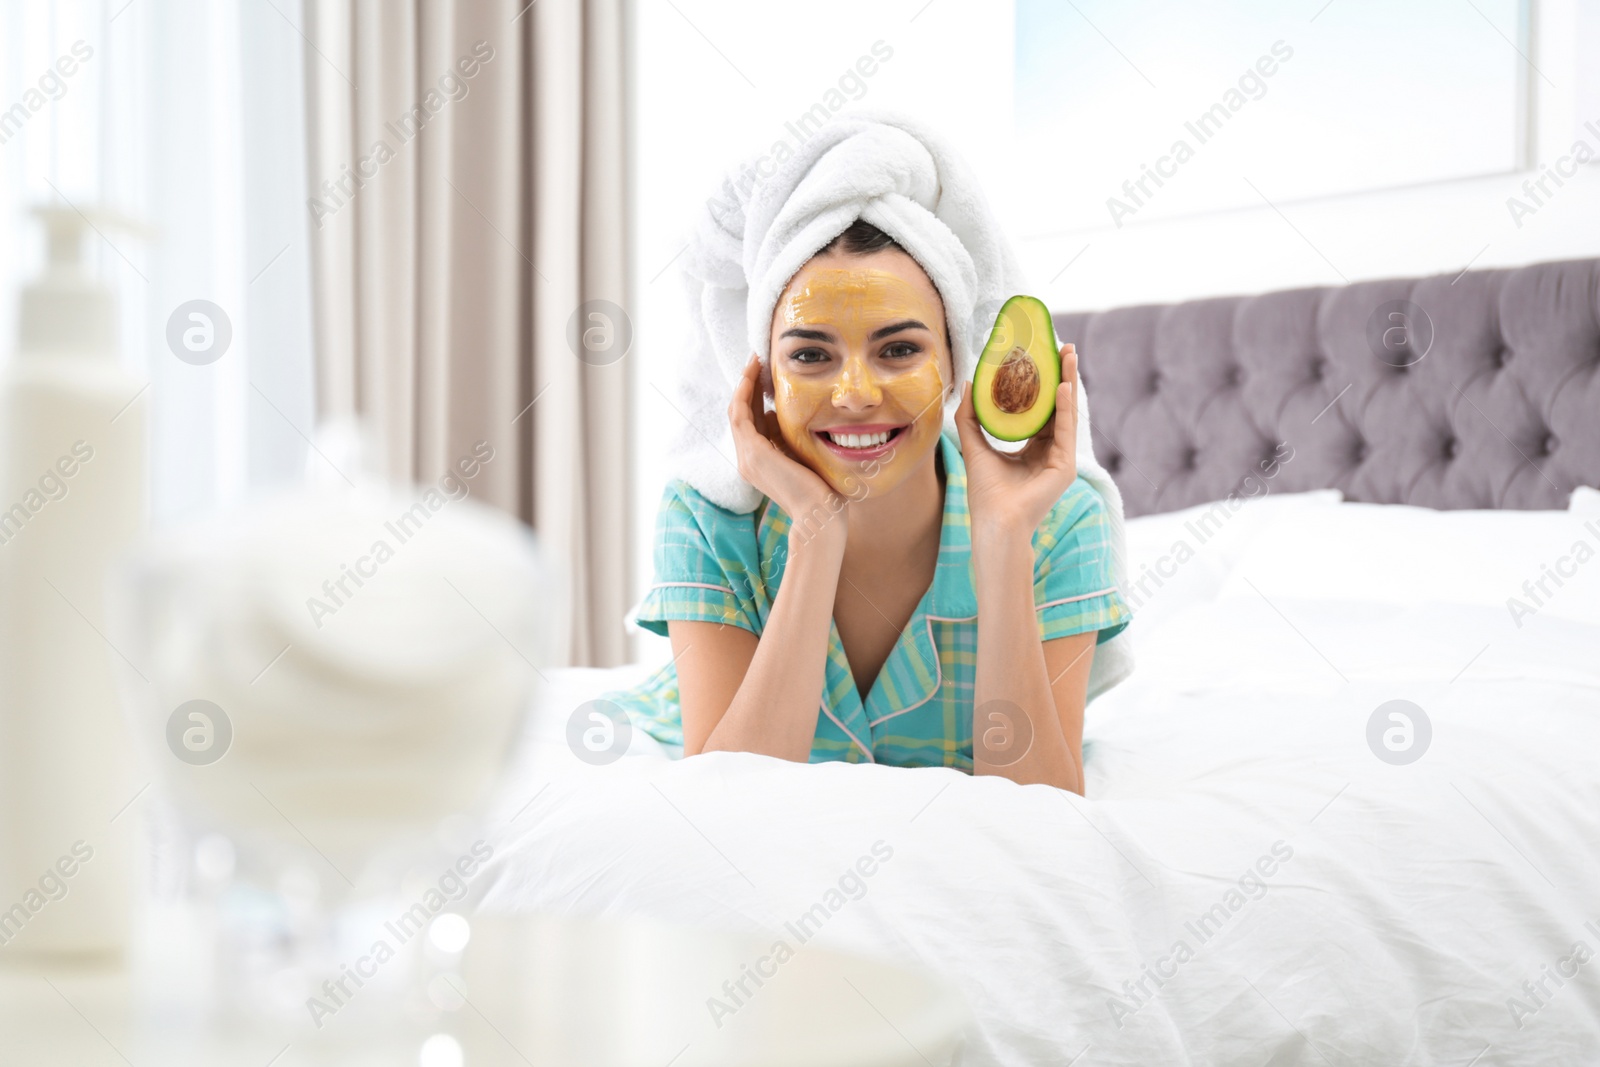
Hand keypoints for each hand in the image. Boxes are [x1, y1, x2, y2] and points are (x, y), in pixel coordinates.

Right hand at [728, 353, 846, 535]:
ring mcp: (747, 457)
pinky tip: (753, 375)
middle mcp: (747, 459)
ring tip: (754, 361)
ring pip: (736, 411)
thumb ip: (788, 438)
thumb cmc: (820, 491)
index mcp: (759, 461)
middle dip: (747, 384)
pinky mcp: (753, 453)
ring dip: (744, 384)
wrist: (819, 515)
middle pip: (741, 413)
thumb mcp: (802, 456)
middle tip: (756, 359)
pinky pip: (740, 414)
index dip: (754, 395)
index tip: (764, 373)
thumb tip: (778, 413)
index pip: (751, 421)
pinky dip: (745, 393)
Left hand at [954, 343, 1079, 540]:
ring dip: (1068, 383)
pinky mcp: (1065, 467)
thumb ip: (971, 416)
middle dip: (1061, 376)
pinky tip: (1062, 387)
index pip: (1040, 408)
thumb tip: (971, 382)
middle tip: (1063, 347)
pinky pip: (1066, 430)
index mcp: (1032, 448)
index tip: (1042, 356)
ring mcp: (1060, 459)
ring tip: (1068, 356)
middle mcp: (1049, 451)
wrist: (994, 521)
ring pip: (1065, 413)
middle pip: (1057, 406)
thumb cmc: (985, 493)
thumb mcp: (975, 445)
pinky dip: (1064, 408)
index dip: (1042, 383)